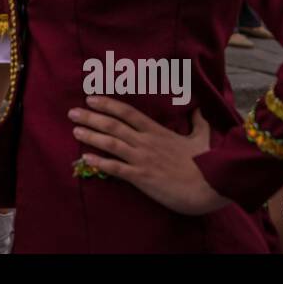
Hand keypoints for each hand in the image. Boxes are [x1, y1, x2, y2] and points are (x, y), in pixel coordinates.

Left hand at [69, 96, 230, 215]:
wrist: (210, 186)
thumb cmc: (207, 163)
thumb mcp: (203, 137)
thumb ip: (198, 122)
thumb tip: (199, 108)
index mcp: (157, 131)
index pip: (127, 112)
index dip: (108, 103)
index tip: (91, 98)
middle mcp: (146, 142)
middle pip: (113, 125)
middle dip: (91, 116)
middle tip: (72, 112)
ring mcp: (142, 159)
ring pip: (111, 143)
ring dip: (91, 136)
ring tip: (75, 130)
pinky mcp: (142, 177)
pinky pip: (116, 168)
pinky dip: (99, 162)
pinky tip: (85, 158)